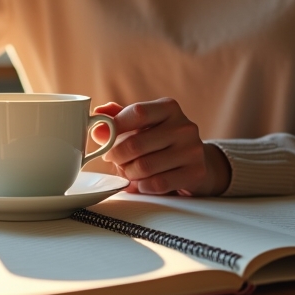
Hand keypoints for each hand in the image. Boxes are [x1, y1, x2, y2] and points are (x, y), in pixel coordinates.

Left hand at [92, 98, 231, 195]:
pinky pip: (157, 184)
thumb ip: (118, 118)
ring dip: (128, 173)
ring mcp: (192, 150)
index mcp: (169, 108)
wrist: (196, 161)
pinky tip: (141, 183)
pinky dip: (142, 186)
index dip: (114, 127)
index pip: (137, 112)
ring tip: (128, 171)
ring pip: (144, 167)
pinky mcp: (195, 172)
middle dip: (117, 156)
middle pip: (135, 144)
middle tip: (113, 159)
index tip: (103, 138)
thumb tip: (98, 114)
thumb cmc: (160, 140)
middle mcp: (184, 126)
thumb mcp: (142, 124)